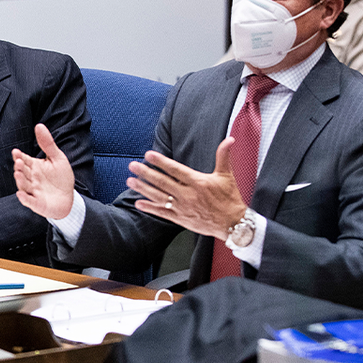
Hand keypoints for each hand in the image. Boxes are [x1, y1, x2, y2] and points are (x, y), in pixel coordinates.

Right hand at [12, 124, 74, 218]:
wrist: (70, 198)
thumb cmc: (62, 178)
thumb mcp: (57, 158)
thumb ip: (47, 143)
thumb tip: (39, 125)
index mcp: (34, 167)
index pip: (24, 160)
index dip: (19, 156)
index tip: (16, 152)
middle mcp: (31, 179)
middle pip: (23, 172)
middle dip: (19, 167)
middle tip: (19, 162)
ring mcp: (33, 192)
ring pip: (24, 186)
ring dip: (20, 180)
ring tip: (18, 174)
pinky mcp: (37, 204)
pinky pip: (29, 201)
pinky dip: (24, 199)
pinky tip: (21, 194)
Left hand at [128, 137, 246, 239]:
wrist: (233, 224)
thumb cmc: (229, 199)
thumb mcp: (226, 176)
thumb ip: (224, 156)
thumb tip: (230, 139)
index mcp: (198, 182)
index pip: (175, 169)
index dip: (160, 162)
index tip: (148, 155)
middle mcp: (188, 195)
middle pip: (163, 182)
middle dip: (146, 173)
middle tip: (132, 166)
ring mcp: (183, 207)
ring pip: (159, 197)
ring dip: (143, 188)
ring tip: (130, 181)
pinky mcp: (181, 219)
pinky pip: (162, 212)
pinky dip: (150, 208)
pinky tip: (138, 203)